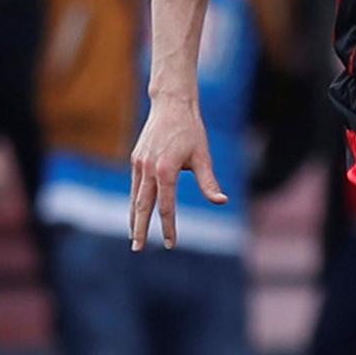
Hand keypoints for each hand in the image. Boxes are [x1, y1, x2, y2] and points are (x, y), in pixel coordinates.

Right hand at [129, 93, 225, 249]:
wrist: (172, 105)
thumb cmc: (192, 131)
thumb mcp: (203, 157)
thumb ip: (208, 182)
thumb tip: (221, 202)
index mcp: (165, 170)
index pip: (166, 207)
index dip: (168, 227)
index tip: (171, 243)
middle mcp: (148, 169)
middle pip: (142, 206)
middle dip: (139, 229)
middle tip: (138, 249)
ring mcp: (139, 164)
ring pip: (134, 197)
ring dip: (133, 218)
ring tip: (134, 236)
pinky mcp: (136, 159)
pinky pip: (134, 186)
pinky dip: (133, 201)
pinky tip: (136, 212)